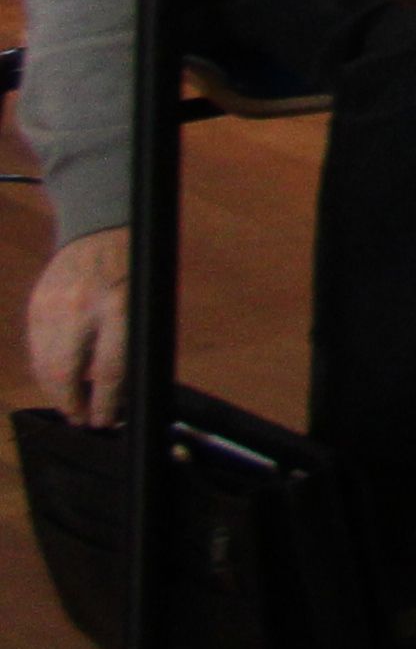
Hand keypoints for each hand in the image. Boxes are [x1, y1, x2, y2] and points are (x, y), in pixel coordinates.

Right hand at [26, 230, 127, 428]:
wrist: (99, 228)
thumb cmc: (133, 270)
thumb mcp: (146, 303)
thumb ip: (133, 343)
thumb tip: (126, 390)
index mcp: (119, 307)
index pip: (109, 370)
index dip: (105, 403)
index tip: (104, 420)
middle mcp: (81, 309)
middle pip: (66, 374)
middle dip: (72, 405)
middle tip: (82, 419)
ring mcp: (52, 308)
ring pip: (45, 367)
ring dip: (56, 392)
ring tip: (70, 404)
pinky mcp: (35, 307)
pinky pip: (36, 351)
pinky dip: (46, 371)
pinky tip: (58, 379)